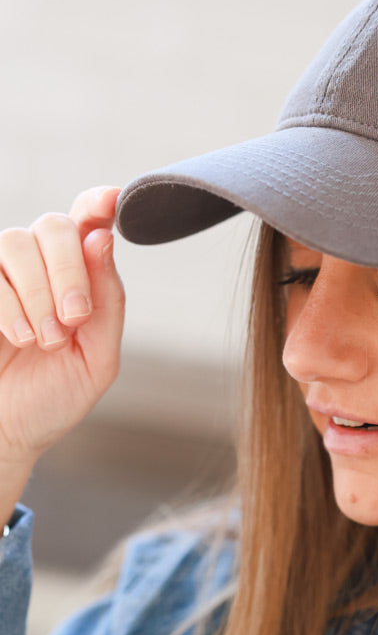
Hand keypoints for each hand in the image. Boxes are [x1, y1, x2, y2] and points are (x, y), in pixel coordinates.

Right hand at [0, 186, 124, 475]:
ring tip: (45, 339)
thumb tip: (104, 238)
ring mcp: (0, 274)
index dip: (99, 203)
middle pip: (54, 225)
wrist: (4, 434)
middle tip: (73, 318)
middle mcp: (38, 266)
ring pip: (16, 242)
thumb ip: (107, 303)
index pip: (89, 223)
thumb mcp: (96, 359)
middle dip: (68, 270)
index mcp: (79, 278)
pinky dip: (8, 301)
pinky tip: (19, 336)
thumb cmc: (52, 398)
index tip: (110, 200)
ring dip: (37, 291)